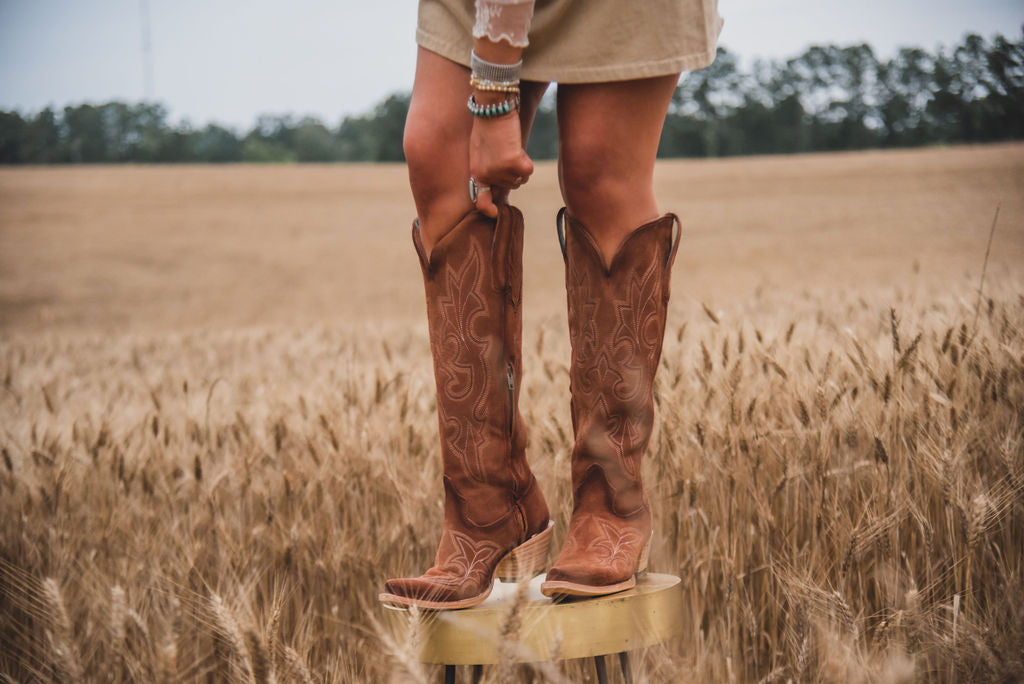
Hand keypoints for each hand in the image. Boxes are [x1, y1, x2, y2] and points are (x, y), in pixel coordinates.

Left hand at [469, 98, 532, 217]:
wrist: (492, 109)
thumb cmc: (487, 127)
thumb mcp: (480, 152)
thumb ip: (486, 170)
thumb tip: (498, 187)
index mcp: (476, 173)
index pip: (480, 199)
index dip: (488, 208)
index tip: (495, 212)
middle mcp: (487, 175)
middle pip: (509, 185)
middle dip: (512, 173)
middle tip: (505, 153)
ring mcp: (500, 170)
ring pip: (520, 179)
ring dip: (520, 166)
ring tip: (510, 148)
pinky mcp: (514, 163)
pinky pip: (527, 172)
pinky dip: (527, 161)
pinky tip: (517, 148)